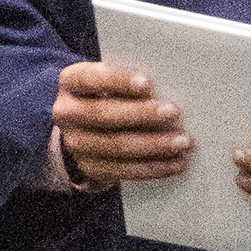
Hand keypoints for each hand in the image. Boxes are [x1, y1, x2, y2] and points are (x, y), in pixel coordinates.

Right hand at [52, 62, 191, 187]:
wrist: (88, 128)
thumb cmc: (112, 94)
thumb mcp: (113, 80)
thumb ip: (132, 82)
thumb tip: (169, 88)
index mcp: (71, 81)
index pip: (90, 78)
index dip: (118, 81)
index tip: (147, 83)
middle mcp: (66, 113)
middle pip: (103, 114)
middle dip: (142, 114)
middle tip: (175, 112)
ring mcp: (75, 144)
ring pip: (116, 146)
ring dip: (154, 145)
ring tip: (183, 142)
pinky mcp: (90, 168)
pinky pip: (123, 171)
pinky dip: (153, 167)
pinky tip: (175, 163)